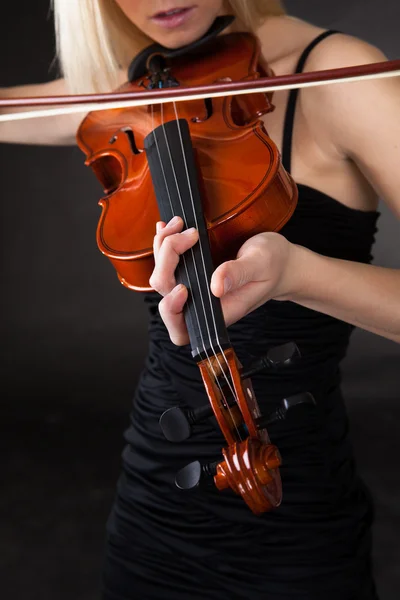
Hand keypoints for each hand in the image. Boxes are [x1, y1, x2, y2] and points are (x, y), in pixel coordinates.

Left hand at [149, 216, 299, 344]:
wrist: (280, 261)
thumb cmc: (274, 266)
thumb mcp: (261, 264)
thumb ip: (239, 273)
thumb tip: (216, 286)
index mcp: (218, 311)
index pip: (182, 328)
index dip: (172, 312)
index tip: (183, 287)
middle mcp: (202, 302)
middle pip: (165, 294)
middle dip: (166, 263)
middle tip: (188, 235)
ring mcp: (195, 286)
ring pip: (162, 275)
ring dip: (163, 248)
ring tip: (179, 225)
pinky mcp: (192, 270)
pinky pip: (168, 261)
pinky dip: (163, 243)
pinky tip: (167, 227)